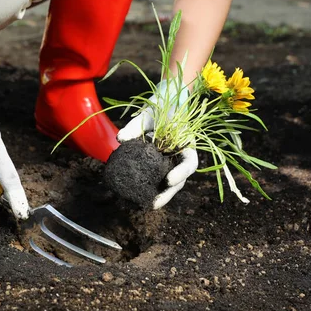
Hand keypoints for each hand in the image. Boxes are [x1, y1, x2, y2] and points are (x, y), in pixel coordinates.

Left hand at [116, 80, 198, 209]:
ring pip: (170, 183)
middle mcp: (181, 157)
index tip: (168, 180)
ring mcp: (171, 162)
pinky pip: (156, 178)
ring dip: (160, 195)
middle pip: (180, 180)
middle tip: (154, 204)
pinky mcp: (159, 166)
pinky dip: (150, 186)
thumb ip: (136, 126)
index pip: (189, 162)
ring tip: (147, 204)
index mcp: (187, 145)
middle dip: (169, 194)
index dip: (181, 173)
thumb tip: (120, 139)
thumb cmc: (159, 109)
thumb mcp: (148, 115)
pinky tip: (138, 194)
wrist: (162, 105)